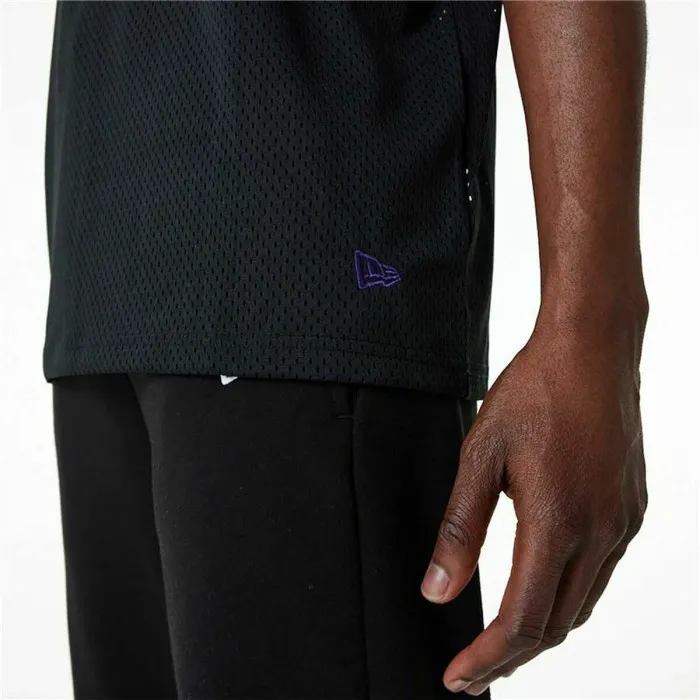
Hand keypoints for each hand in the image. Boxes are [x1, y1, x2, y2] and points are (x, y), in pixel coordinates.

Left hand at [421, 320, 646, 694]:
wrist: (592, 348)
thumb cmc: (534, 392)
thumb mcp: (480, 456)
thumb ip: (460, 529)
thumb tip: (437, 592)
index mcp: (558, 522)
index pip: (521, 620)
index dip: (486, 658)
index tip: (457, 678)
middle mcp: (600, 532)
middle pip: (555, 624)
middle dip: (511, 656)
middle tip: (473, 670)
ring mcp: (623, 522)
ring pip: (580, 604)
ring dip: (539, 630)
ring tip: (501, 640)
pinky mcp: (631, 508)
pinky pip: (599, 572)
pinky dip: (566, 596)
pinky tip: (541, 586)